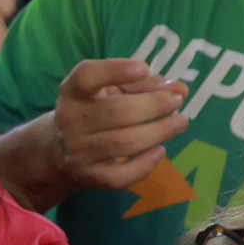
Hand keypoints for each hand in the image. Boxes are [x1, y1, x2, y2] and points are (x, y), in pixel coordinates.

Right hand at [50, 56, 189, 189]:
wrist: (62, 150)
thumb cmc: (95, 111)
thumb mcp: (111, 91)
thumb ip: (143, 86)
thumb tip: (180, 89)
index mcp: (73, 91)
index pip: (87, 76)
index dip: (116, 70)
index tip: (144, 68)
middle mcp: (70, 120)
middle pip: (118, 111)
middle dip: (155, 105)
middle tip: (177, 101)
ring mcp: (77, 151)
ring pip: (125, 142)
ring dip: (160, 131)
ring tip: (181, 122)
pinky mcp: (87, 176)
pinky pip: (121, 175)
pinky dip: (146, 164)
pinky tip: (160, 151)